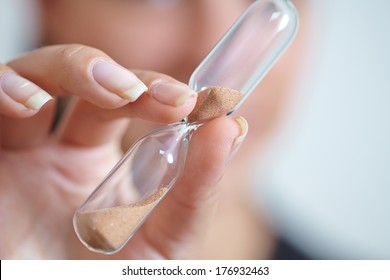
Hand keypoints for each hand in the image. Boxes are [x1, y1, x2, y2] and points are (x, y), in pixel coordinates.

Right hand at [0, 44, 246, 258]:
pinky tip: (28, 102)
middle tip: (167, 98)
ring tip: (112, 92)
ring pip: (37, 79)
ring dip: (71, 70)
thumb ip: (197, 188)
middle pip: (87, 83)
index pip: (130, 103)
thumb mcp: (167, 239)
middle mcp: (61, 151)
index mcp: (103, 163)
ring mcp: (24, 156)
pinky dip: (5, 90)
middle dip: (125, 78)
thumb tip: (232, 128)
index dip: (158, 91)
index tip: (194, 100)